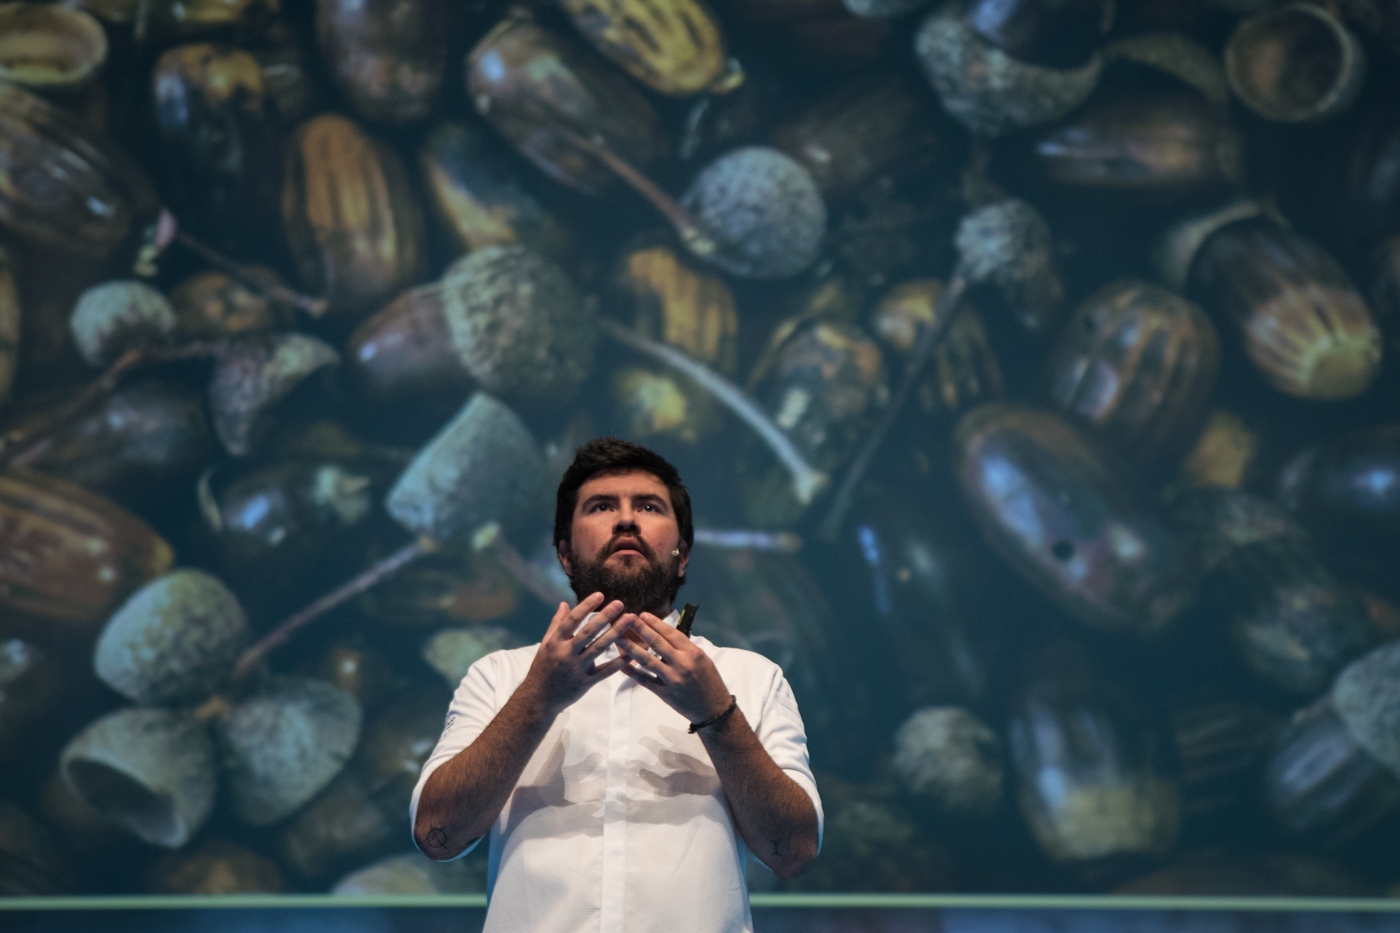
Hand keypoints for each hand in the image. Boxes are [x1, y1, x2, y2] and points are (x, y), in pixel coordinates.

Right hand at [522, 593, 630, 716]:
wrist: (539, 699)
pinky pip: (606, 671)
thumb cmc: (542, 668)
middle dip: (605, 616)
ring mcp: (576, 669)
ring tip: (629, 619)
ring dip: (616, 632)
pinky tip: (632, 651)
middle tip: (620, 603)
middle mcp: (565, 654)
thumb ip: (556, 624)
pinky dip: (620, 661)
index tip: (600, 595)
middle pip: (588, 632)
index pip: (572, 620)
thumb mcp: (545, 645)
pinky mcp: (586, 683)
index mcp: (555, 642)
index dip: (586, 606)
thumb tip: (564, 603)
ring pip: (599, 648)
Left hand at [616, 613, 731, 724]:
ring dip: (630, 648)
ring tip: (617, 637)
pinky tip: (621, 665)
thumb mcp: (703, 660)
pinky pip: (645, 680)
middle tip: (627, 617)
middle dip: (640, 628)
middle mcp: (681, 663)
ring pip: (647, 660)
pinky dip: (632, 672)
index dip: (655, 623)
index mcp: (692, 652)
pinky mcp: (664, 693)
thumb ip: (685, 649)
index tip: (642, 614)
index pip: (671, 633)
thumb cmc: (710, 681)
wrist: (714, 709)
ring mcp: (671, 679)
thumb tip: (665, 636)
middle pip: (657, 643)